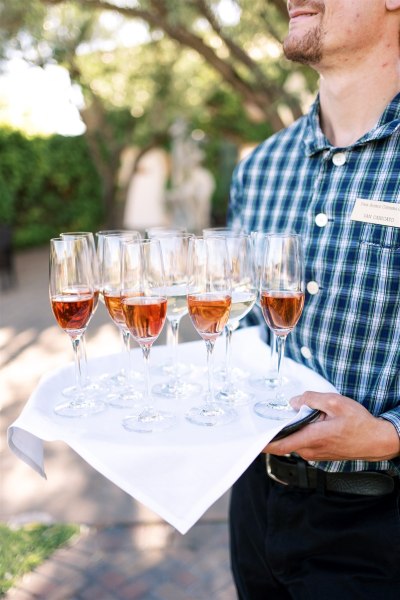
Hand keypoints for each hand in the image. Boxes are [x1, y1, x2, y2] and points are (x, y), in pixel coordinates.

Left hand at [263, 392, 399, 461]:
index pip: (280, 445)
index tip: (250, 440)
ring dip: (292, 429)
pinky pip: (303, 442)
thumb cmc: (359, 424)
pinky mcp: (320, 453)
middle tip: (271, 415)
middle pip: (285, 440)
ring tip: (297, 414)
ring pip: (295, 440)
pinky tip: (308, 420)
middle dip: (278, 428)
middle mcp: (310, 450)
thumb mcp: (335, 402)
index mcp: (311, 438)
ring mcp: (315, 454)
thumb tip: (294, 401)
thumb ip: (311, 399)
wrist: (376, 440)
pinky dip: (301, 432)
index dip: (263, 444)